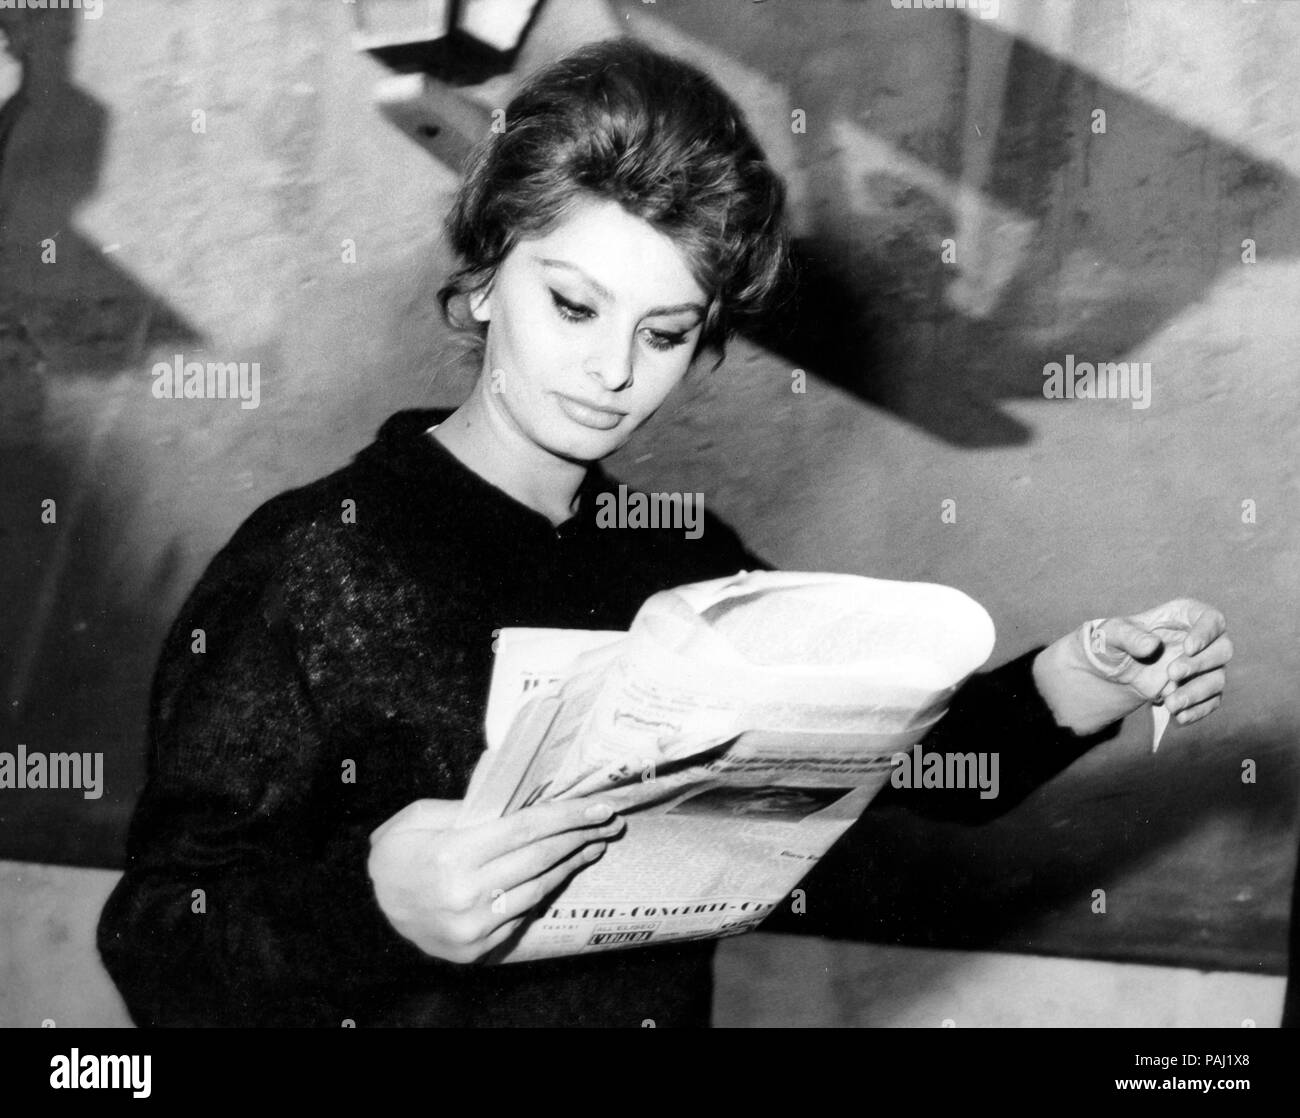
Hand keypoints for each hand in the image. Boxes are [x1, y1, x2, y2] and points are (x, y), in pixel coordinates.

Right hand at [367, 797, 623, 963]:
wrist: (368, 907)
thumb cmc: (398, 851)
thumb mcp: (422, 817)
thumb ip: (470, 806)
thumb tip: (522, 790)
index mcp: (453, 854)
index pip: (526, 829)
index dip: (567, 815)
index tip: (599, 806)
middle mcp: (466, 894)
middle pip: (540, 858)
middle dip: (581, 836)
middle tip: (610, 821)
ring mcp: (473, 926)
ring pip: (538, 888)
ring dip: (571, 864)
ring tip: (594, 844)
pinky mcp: (476, 948)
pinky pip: (521, 914)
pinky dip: (544, 890)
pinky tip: (560, 872)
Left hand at [1032, 598, 1231, 735]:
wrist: (1109, 670)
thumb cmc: (1112, 642)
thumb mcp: (1111, 635)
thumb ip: (1129, 636)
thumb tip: (1152, 646)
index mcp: (1184, 616)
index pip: (1212, 619)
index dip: (1206, 633)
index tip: (1188, 647)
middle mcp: (1200, 640)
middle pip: (1222, 649)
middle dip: (1200, 664)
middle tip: (1172, 673)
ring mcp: (1202, 666)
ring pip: (1217, 678)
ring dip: (1197, 692)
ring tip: (1171, 704)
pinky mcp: (1198, 689)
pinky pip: (1211, 701)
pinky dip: (1198, 710)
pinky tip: (1179, 718)